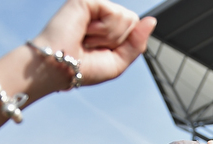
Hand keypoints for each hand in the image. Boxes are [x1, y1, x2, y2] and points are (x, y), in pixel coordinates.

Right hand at [32, 0, 156, 87]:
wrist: (60, 67)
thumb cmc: (83, 68)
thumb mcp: (119, 62)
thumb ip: (137, 42)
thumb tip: (151, 20)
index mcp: (109, 28)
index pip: (135, 28)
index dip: (124, 44)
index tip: (102, 51)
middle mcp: (102, 14)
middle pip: (133, 22)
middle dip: (117, 40)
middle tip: (93, 45)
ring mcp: (95, 6)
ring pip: (127, 18)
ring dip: (109, 36)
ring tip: (87, 38)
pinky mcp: (88, 1)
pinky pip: (116, 13)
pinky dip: (104, 29)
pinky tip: (86, 31)